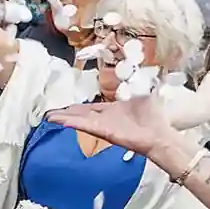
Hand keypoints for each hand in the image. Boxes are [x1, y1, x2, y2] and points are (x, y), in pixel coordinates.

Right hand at [45, 95, 182, 160]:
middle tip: (49, 113)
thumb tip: (139, 74)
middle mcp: (106, 118)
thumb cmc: (155, 116)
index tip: (64, 106)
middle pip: (81, 114)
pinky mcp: (104, 132)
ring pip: (79, 120)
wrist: (161, 133)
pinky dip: (73, 123)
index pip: (90, 108)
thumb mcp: (146, 94)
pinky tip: (61, 121)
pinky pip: (85, 126)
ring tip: (48, 117)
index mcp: (113, 109)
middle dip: (65, 113)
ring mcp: (104, 125)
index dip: (76, 107)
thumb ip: (137, 86)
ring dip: (64, 118)